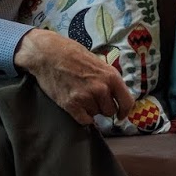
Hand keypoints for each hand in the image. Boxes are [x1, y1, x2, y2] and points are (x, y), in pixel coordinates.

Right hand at [14, 28, 131, 126]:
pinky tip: (76, 106)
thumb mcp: (99, 63)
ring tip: (80, 95)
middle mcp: (101, 88)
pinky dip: (81, 116)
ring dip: (90, 109)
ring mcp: (86, 97)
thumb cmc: (74, 55)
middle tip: (92, 97)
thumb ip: (109, 79)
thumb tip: (117, 96)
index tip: (121, 115)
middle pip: (110, 111)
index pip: (127, 102)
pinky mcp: (71, 104)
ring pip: (95, 115)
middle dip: (103, 107)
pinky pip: (84, 120)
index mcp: (111, 76)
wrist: (48, 54)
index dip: (125, 111)